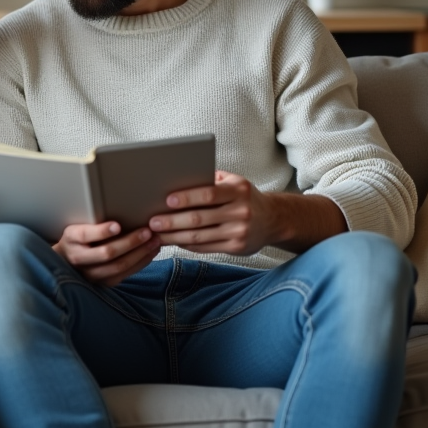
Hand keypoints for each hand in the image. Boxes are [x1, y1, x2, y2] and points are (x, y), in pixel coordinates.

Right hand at [53, 221, 161, 286]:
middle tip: (147, 231)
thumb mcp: (77, 226)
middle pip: (107, 253)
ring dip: (140, 253)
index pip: (85, 235)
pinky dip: (141, 263)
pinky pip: (125, 274)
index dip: (102, 232)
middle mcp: (79, 259)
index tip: (117, 225)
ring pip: (118, 266)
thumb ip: (93, 223)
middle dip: (130, 242)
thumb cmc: (76, 239)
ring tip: (154, 241)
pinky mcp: (103, 283)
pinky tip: (150, 252)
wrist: (66, 261)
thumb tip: (122, 213)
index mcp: (71, 240)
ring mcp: (91, 274)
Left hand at [148, 171, 273, 254]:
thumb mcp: (235, 182)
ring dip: (174, 236)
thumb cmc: (245, 197)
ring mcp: (239, 232)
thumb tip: (178, 180)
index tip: (167, 200)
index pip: (208, 194)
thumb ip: (211, 180)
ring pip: (200, 236)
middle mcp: (241, 211)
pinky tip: (173, 241)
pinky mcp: (236, 248)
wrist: (274, 220)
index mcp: (238, 190)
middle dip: (172, 221)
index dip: (187, 197)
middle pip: (199, 218)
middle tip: (152, 222)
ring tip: (157, 234)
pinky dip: (187, 244)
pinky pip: (205, 247)